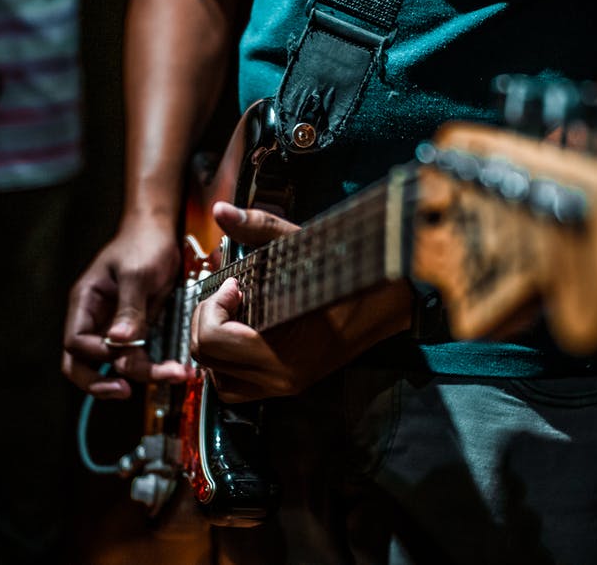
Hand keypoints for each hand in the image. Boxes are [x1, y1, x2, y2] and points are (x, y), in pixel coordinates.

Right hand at [62, 215, 189, 398]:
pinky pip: (137, 356)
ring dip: (139, 375)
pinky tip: (174, 370)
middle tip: (125, 391)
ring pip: (114, 364)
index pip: (76, 342)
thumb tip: (118, 342)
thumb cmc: (144, 243)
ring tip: (172, 376)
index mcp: (85, 303)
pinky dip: (153, 366)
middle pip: (81, 363)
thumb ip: (129, 308)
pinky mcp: (136, 328)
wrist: (162, 231)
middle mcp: (95, 318)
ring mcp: (114, 325)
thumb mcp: (138, 273)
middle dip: (99, 382)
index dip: (95, 354)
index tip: (121, 353)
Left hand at [189, 202, 412, 402]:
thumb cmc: (351, 273)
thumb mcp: (303, 245)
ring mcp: (283, 386)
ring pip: (216, 378)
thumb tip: (221, 210)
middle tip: (231, 293)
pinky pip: (236, 385)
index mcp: (283, 354)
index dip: (213, 306)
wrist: (389, 302)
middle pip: (207, 359)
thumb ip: (258, 228)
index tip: (233, 284)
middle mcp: (280, 378)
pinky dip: (227, 360)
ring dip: (214, 342)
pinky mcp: (286, 384)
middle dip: (208, 319)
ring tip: (234, 312)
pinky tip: (241, 329)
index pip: (213, 342)